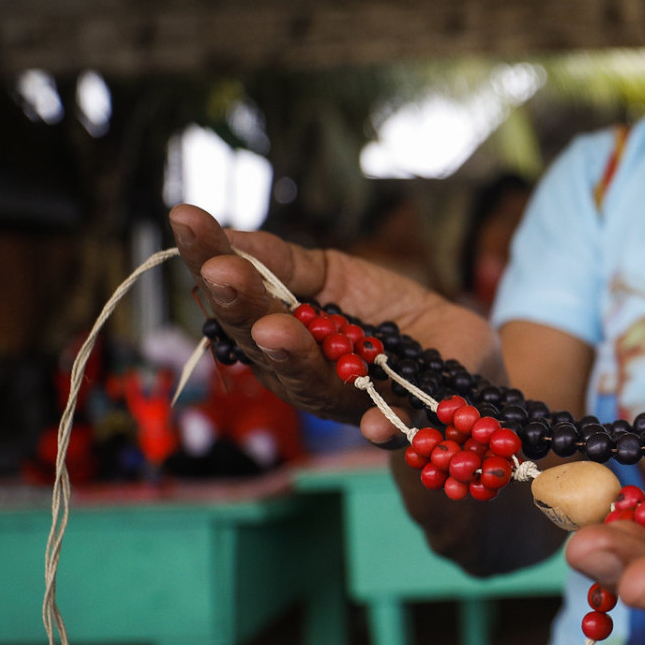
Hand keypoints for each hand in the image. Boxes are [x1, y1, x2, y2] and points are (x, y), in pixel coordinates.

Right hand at [168, 204, 500, 444]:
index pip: (235, 291)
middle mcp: (298, 368)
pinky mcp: (396, 423)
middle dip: (240, 304)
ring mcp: (343, 399)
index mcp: (280, 327)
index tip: (184, 216)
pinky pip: (388, 428)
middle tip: (221, 270)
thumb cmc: (388, 316)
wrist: (461, 362)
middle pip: (257, 339)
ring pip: (309, 382)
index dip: (207, 256)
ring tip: (273, 330)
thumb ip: (288, 264)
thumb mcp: (341, 274)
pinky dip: (383, 427)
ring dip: (291, 358)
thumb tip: (229, 235)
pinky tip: (374, 424)